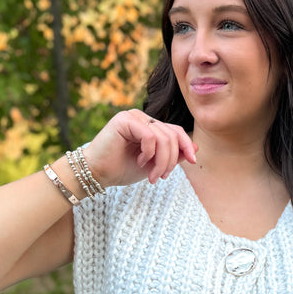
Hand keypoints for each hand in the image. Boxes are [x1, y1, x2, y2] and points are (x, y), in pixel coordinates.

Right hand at [82, 109, 197, 187]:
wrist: (96, 174)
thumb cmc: (121, 169)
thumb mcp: (153, 164)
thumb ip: (173, 155)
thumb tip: (196, 149)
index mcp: (149, 126)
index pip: (176, 131)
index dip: (187, 145)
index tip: (193, 162)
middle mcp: (142, 118)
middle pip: (172, 135)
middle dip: (172, 160)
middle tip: (161, 177)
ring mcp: (133, 116)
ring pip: (164, 137)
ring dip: (162, 161)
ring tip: (152, 175)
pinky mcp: (125, 120)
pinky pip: (150, 136)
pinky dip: (149, 153)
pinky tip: (139, 162)